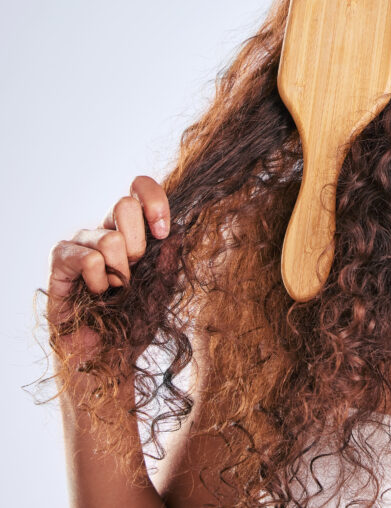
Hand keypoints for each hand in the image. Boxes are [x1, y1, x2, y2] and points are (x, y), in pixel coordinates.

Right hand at [47, 175, 170, 358]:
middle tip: (134, 272)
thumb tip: (176, 228)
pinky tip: (96, 295)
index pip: (138, 189)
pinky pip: (87, 259)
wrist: (110, 356)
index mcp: (132, 228)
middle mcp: (104, 229)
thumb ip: (170, 255)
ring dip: (120, 272)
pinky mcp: (60, 261)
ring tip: (114, 290)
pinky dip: (99, 282)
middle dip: (139, 245)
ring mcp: (80, 243)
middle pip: (124, 205)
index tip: (163, 230)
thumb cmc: (136, 319)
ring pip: (109, 238)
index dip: (154, 201)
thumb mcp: (164, 285)